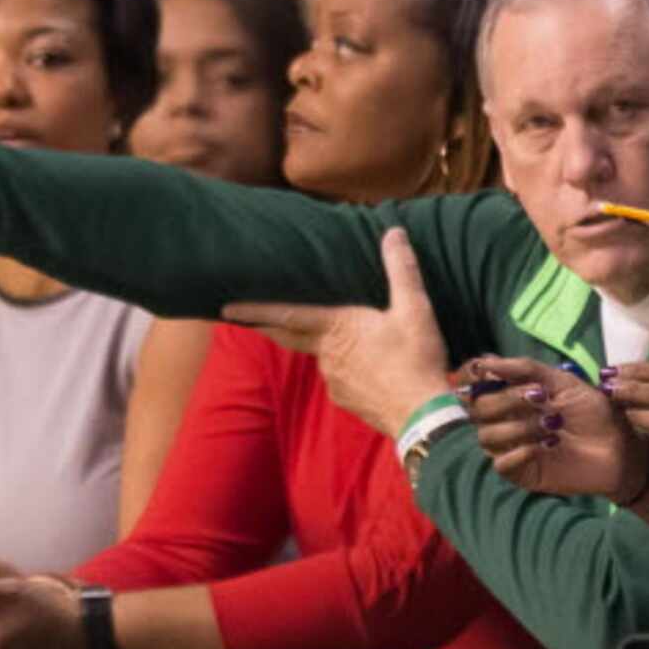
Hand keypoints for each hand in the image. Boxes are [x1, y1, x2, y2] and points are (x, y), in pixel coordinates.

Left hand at [224, 227, 449, 438]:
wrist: (422, 415)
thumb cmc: (416, 360)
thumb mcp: (414, 309)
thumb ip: (401, 269)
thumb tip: (393, 233)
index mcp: (337, 328)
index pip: (287, 315)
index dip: (255, 310)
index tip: (227, 309)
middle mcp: (326, 355)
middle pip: (289, 336)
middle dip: (265, 326)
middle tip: (242, 319)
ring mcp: (333, 381)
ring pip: (319, 356)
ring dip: (320, 346)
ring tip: (332, 338)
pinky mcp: (346, 400)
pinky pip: (338, 378)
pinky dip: (344, 368)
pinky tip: (363, 367)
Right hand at [454, 355, 648, 501]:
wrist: (621, 448)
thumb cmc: (596, 413)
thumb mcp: (564, 382)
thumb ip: (526, 369)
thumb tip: (487, 362)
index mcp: (513, 395)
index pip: (474, 383)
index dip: (472, 374)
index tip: (487, 370)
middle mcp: (507, 420)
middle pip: (478, 408)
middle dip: (508, 400)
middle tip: (542, 399)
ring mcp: (512, 447)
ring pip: (487, 436)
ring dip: (519, 426)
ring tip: (553, 426)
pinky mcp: (522, 473)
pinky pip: (500, 464)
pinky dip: (519, 452)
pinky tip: (544, 448)